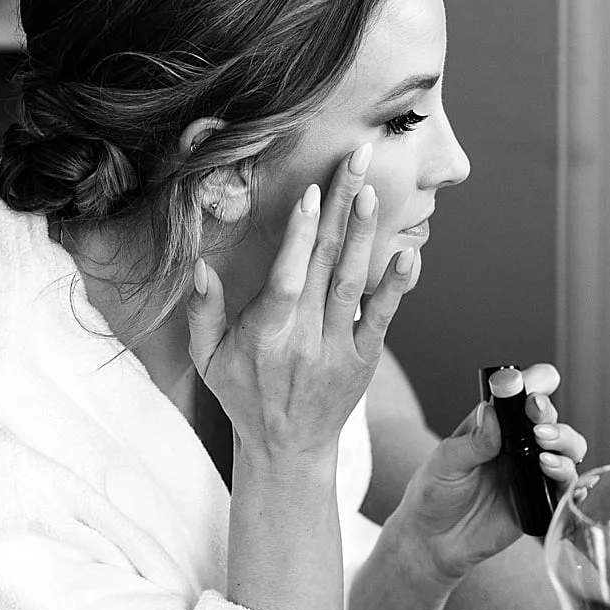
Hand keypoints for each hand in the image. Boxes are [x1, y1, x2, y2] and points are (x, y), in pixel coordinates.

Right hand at [186, 143, 421, 470]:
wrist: (288, 449)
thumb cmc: (243, 395)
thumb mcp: (208, 359)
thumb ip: (202, 311)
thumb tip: (200, 265)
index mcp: (265, 337)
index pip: (286, 280)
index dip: (297, 237)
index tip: (310, 193)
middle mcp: (304, 341)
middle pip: (323, 264)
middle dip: (338, 207)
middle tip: (354, 160)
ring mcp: (338, 350)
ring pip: (353, 284)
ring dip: (363, 235)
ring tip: (370, 191)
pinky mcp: (363, 360)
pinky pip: (383, 319)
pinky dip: (397, 286)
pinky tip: (409, 252)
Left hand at [393, 363, 588, 582]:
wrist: (433, 540)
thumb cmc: (434, 493)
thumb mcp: (445, 463)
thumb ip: (471, 442)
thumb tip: (490, 413)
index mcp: (496, 425)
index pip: (523, 394)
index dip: (535, 383)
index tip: (535, 384)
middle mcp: (519, 445)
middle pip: (551, 419)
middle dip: (549, 416)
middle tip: (537, 425)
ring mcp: (532, 473)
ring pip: (568, 450)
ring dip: (565, 445)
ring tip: (544, 456)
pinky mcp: (539, 502)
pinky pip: (567, 490)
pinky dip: (575, 484)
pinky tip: (566, 483)